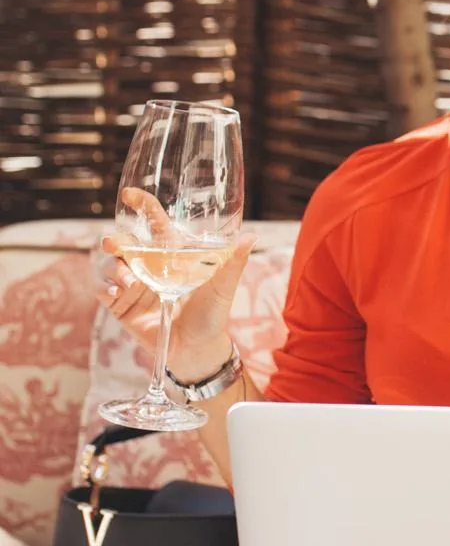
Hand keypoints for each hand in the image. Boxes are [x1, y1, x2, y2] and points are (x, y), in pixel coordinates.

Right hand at [97, 189, 254, 381]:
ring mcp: (132, 285)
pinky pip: (102, 291)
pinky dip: (105, 289)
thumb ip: (233, 263)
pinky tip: (116, 294)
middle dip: (114, 240)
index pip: (152, 222)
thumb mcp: (223, 288)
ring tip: (131, 284)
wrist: (198, 350)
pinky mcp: (122, 306)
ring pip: (109, 265)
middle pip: (122, 242)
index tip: (129, 195)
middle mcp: (148, 265)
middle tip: (115, 244)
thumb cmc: (212, 315)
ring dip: (114, 270)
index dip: (141, 205)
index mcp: (170, 254)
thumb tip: (252, 237)